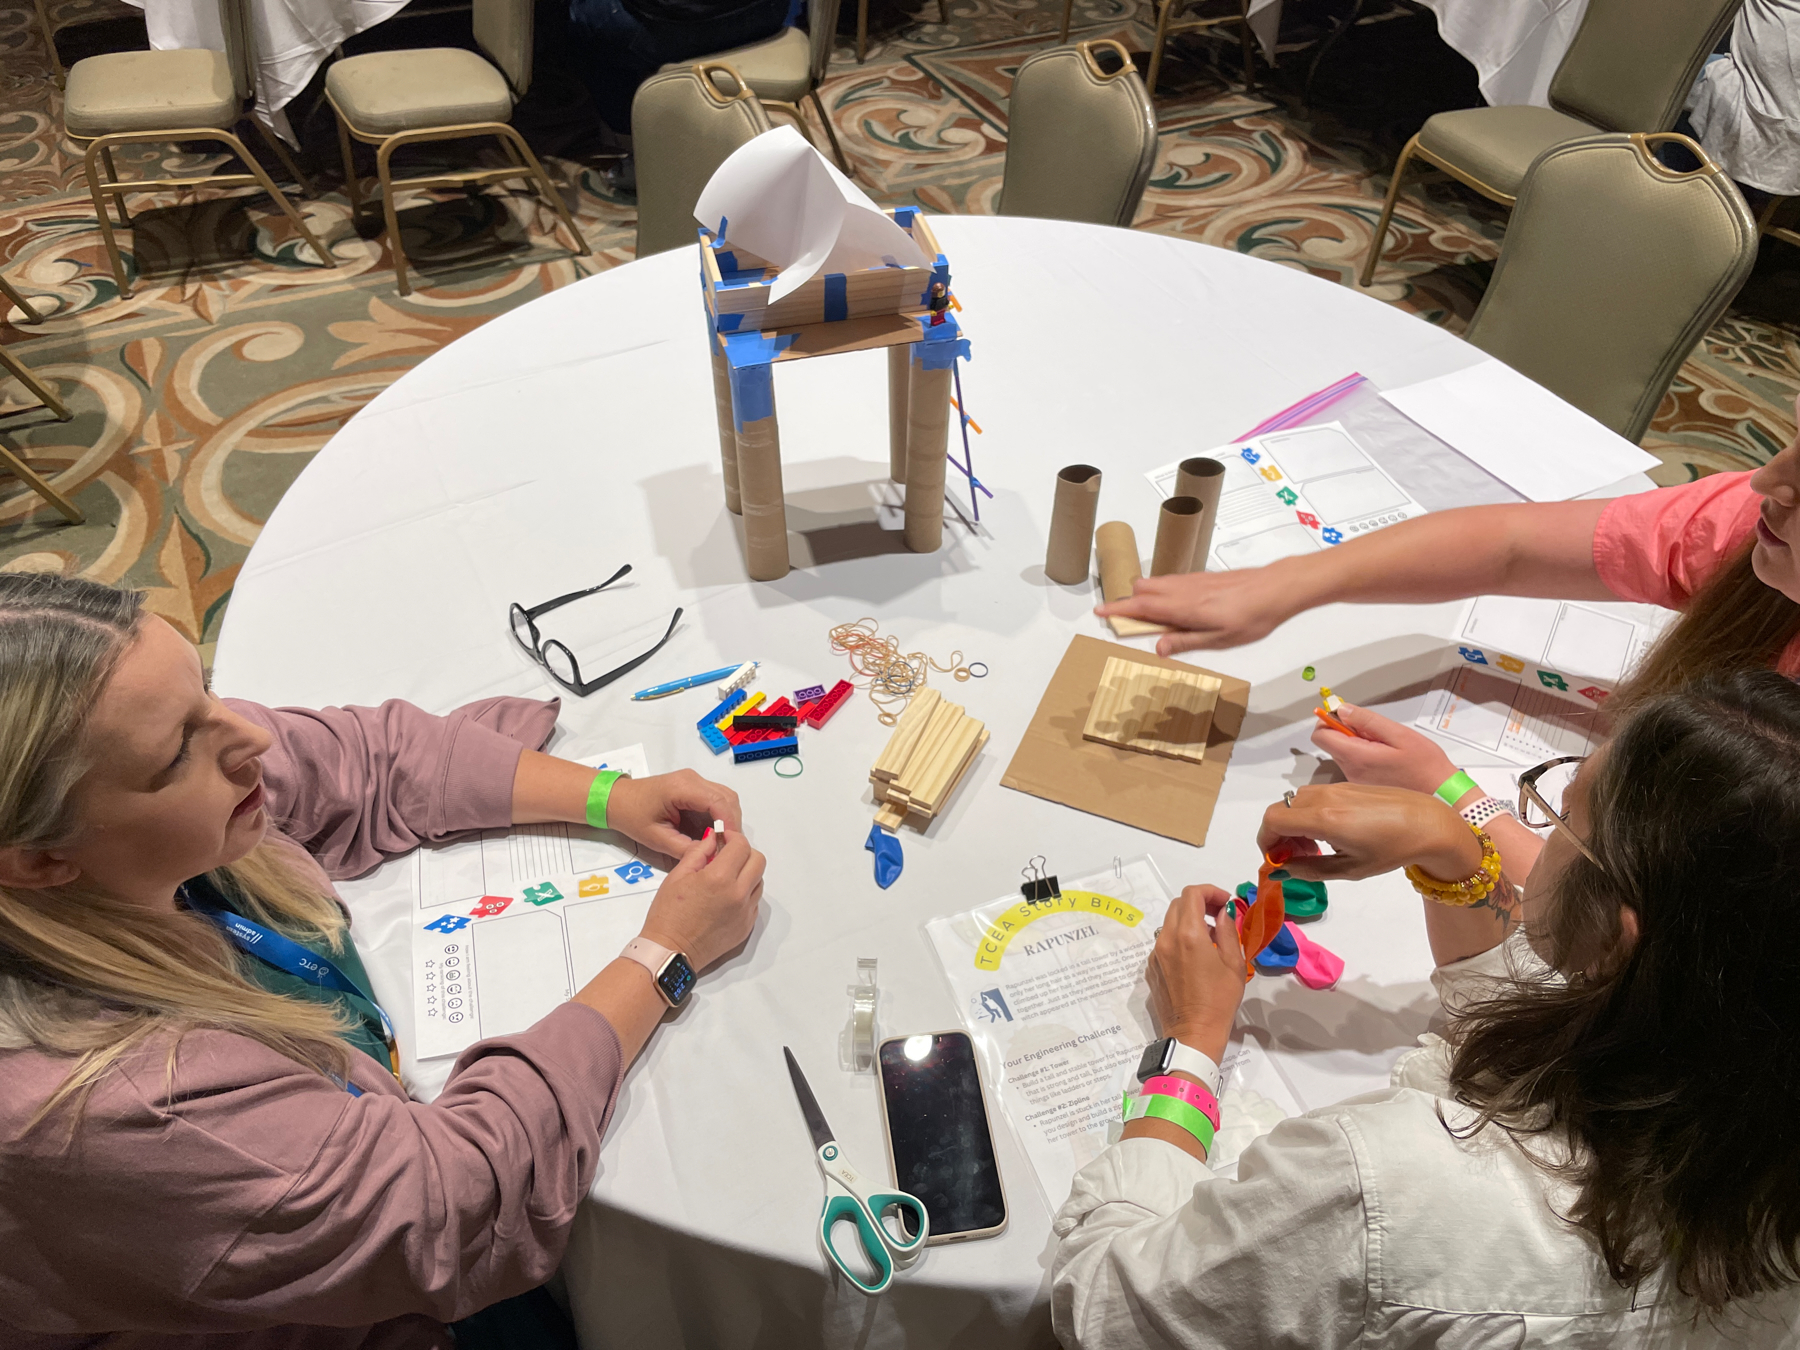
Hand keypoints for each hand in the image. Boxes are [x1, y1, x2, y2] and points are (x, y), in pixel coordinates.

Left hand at [604, 770, 742, 857]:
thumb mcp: (656, 838)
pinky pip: (716, 799)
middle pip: (727, 797)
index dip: (729, 824)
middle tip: (729, 847)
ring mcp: (694, 780)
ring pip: (725, 797)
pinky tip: (714, 833)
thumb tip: (711, 856)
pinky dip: (720, 816)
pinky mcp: (694, 786)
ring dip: (728, 819)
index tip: (732, 845)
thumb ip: (685, 848)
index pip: (718, 802)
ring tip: (722, 842)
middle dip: (732, 823)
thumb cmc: (632, 816)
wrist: (616, 800)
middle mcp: (692, 779)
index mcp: (682, 788)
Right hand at [638, 828, 764, 971]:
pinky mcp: (747, 927)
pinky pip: (754, 901)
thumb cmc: (668, 914)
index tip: (723, 838)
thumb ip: (698, 852)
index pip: (741, 846)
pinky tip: (727, 897)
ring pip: (759, 881)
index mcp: (720, 878)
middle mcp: (739, 894)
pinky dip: (745, 893)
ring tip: (726, 878)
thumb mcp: (677, 875)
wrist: (670, 951)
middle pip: (758, 861)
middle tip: (728, 856)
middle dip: (745, 853)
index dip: (733, 837)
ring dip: (747, 873)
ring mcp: (745, 912)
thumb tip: (713, 838)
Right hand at [1093, 565, 1304, 655]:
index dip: (1118, 609)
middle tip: (1130, 623)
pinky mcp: (1201, 577)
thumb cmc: (1251, 616)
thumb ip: (1185, 641)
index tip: (1099, 611)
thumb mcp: (1219, 639)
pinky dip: (1162, 592)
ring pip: (1156, 583)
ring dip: (1146, 597)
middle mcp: (1183, 590)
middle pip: (1142, 589)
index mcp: (1183, 607)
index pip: (1141, 607)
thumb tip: (1158, 647)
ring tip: (1154, 619)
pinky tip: (1175, 607)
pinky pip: (1171, 581)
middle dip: (1130, 603)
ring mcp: (1192, 581)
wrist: (1275, 588)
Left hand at [1145, 885, 1245, 1063]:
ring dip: (1189, 921)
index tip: (1225, 903)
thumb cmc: (1219, 1000)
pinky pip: (1164, 943)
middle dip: (1199, 904)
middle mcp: (1166, 939)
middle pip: (1178, 905)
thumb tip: (1223, 912)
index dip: (1210, 891)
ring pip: (1169, 923)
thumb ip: (1228, 930)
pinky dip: (1179, 939)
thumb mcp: (1233, 963)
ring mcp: (1155, 954)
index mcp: (1188, 934)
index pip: (1192, 894)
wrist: (1193, 1033)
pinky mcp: (1151, 968)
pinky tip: (1195, 959)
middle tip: (1219, 917)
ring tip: (1210, 939)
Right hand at [1258, 783, 1480, 882]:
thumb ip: (1311, 869)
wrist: (1429, 823)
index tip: (1277, 859)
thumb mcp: (1350, 869)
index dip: (1266, 840)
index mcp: (1323, 818)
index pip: (1273, 820)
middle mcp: (1324, 796)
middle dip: (1280, 835)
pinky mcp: (1347, 784)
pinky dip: (1310, 814)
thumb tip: (1282, 870)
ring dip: (1295, 824)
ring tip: (1317, 846)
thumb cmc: (1392, 850)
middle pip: (1281, 809)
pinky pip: (1314, 796)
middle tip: (1298, 857)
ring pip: (1296, 801)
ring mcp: (1336, 786)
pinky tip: (1333, 833)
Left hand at [1311, 701, 1458, 796]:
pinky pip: (1353, 764)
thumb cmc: (1425, 765)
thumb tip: (1342, 710)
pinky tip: (1384, 757)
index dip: (1328, 720)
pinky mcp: (1362, 786)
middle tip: (1372, 730)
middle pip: (1330, 743)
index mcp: (1357, 757)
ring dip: (1355, 743)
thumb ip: (1367, 721)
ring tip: (1383, 745)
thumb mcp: (1399, 734)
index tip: (1343, 714)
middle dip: (1345, 730)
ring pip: (1342, 753)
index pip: (1320, 736)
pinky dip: (1362, 755)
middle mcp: (1351, 772)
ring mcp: (1355, 781)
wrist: (1441, 794)